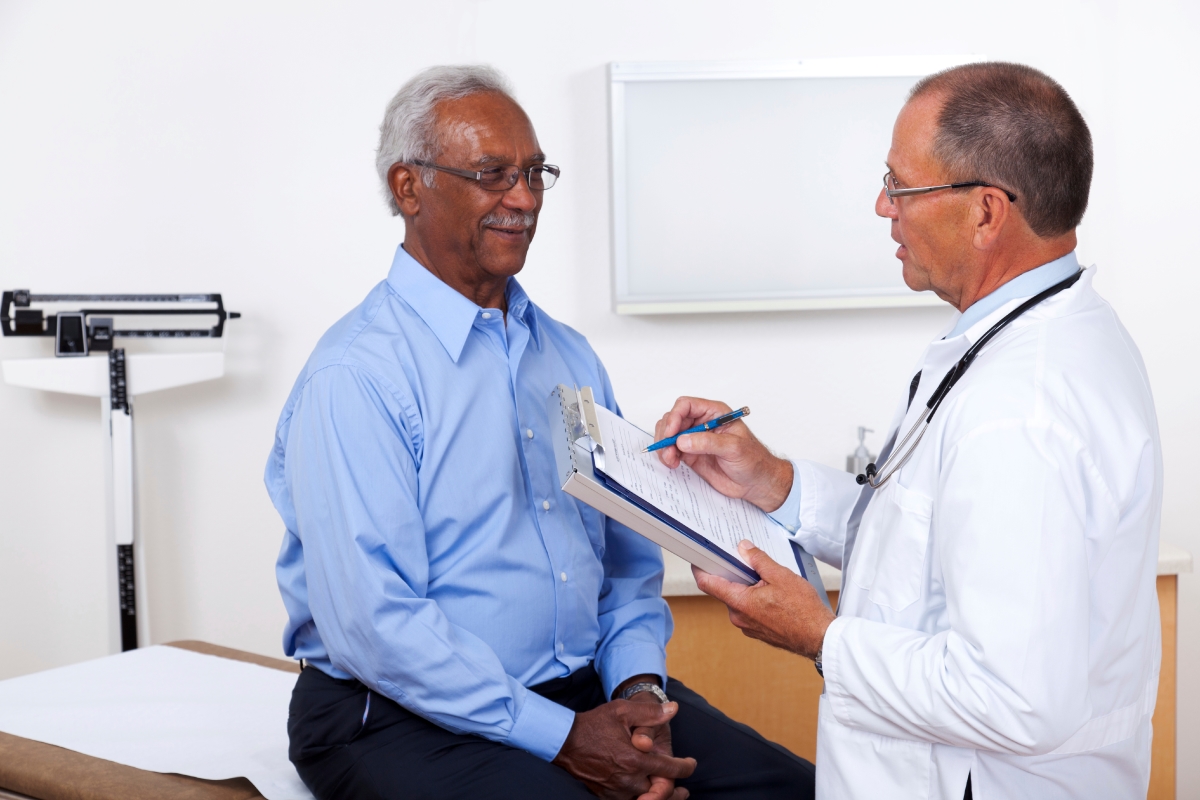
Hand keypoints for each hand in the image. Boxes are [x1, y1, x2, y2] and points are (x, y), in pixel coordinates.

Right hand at [553, 700, 695, 799]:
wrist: (565, 742)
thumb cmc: (594, 724)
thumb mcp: (622, 711)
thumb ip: (650, 712)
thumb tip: (674, 708)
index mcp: (635, 759)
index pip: (670, 769)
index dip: (686, 767)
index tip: (691, 764)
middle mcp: (628, 779)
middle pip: (660, 790)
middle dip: (674, 789)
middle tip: (685, 791)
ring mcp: (616, 790)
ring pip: (645, 799)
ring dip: (658, 797)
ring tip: (672, 796)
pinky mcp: (606, 796)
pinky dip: (640, 799)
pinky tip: (645, 795)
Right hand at [653, 396, 792, 512]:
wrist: (756, 483)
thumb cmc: (753, 460)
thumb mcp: (734, 448)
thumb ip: (707, 442)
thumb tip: (683, 440)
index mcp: (715, 414)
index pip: (686, 405)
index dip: (675, 416)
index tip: (672, 433)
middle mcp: (702, 424)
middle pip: (673, 419)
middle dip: (666, 433)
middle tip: (667, 449)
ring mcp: (695, 439)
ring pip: (669, 435)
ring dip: (664, 445)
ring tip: (670, 459)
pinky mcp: (691, 455)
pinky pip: (671, 450)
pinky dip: (666, 456)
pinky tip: (672, 463)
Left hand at [693, 540, 835, 659]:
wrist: (819, 637)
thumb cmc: (803, 611)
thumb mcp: (781, 576)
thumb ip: (758, 560)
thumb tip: (743, 548)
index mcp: (740, 603)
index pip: (708, 584)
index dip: (700, 568)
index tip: (698, 557)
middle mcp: (739, 617)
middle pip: (726, 590)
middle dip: (735, 575)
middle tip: (749, 562)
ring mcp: (747, 626)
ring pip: (739, 600)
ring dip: (748, 588)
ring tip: (769, 581)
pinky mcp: (757, 631)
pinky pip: (749, 610)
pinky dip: (755, 599)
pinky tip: (773, 595)